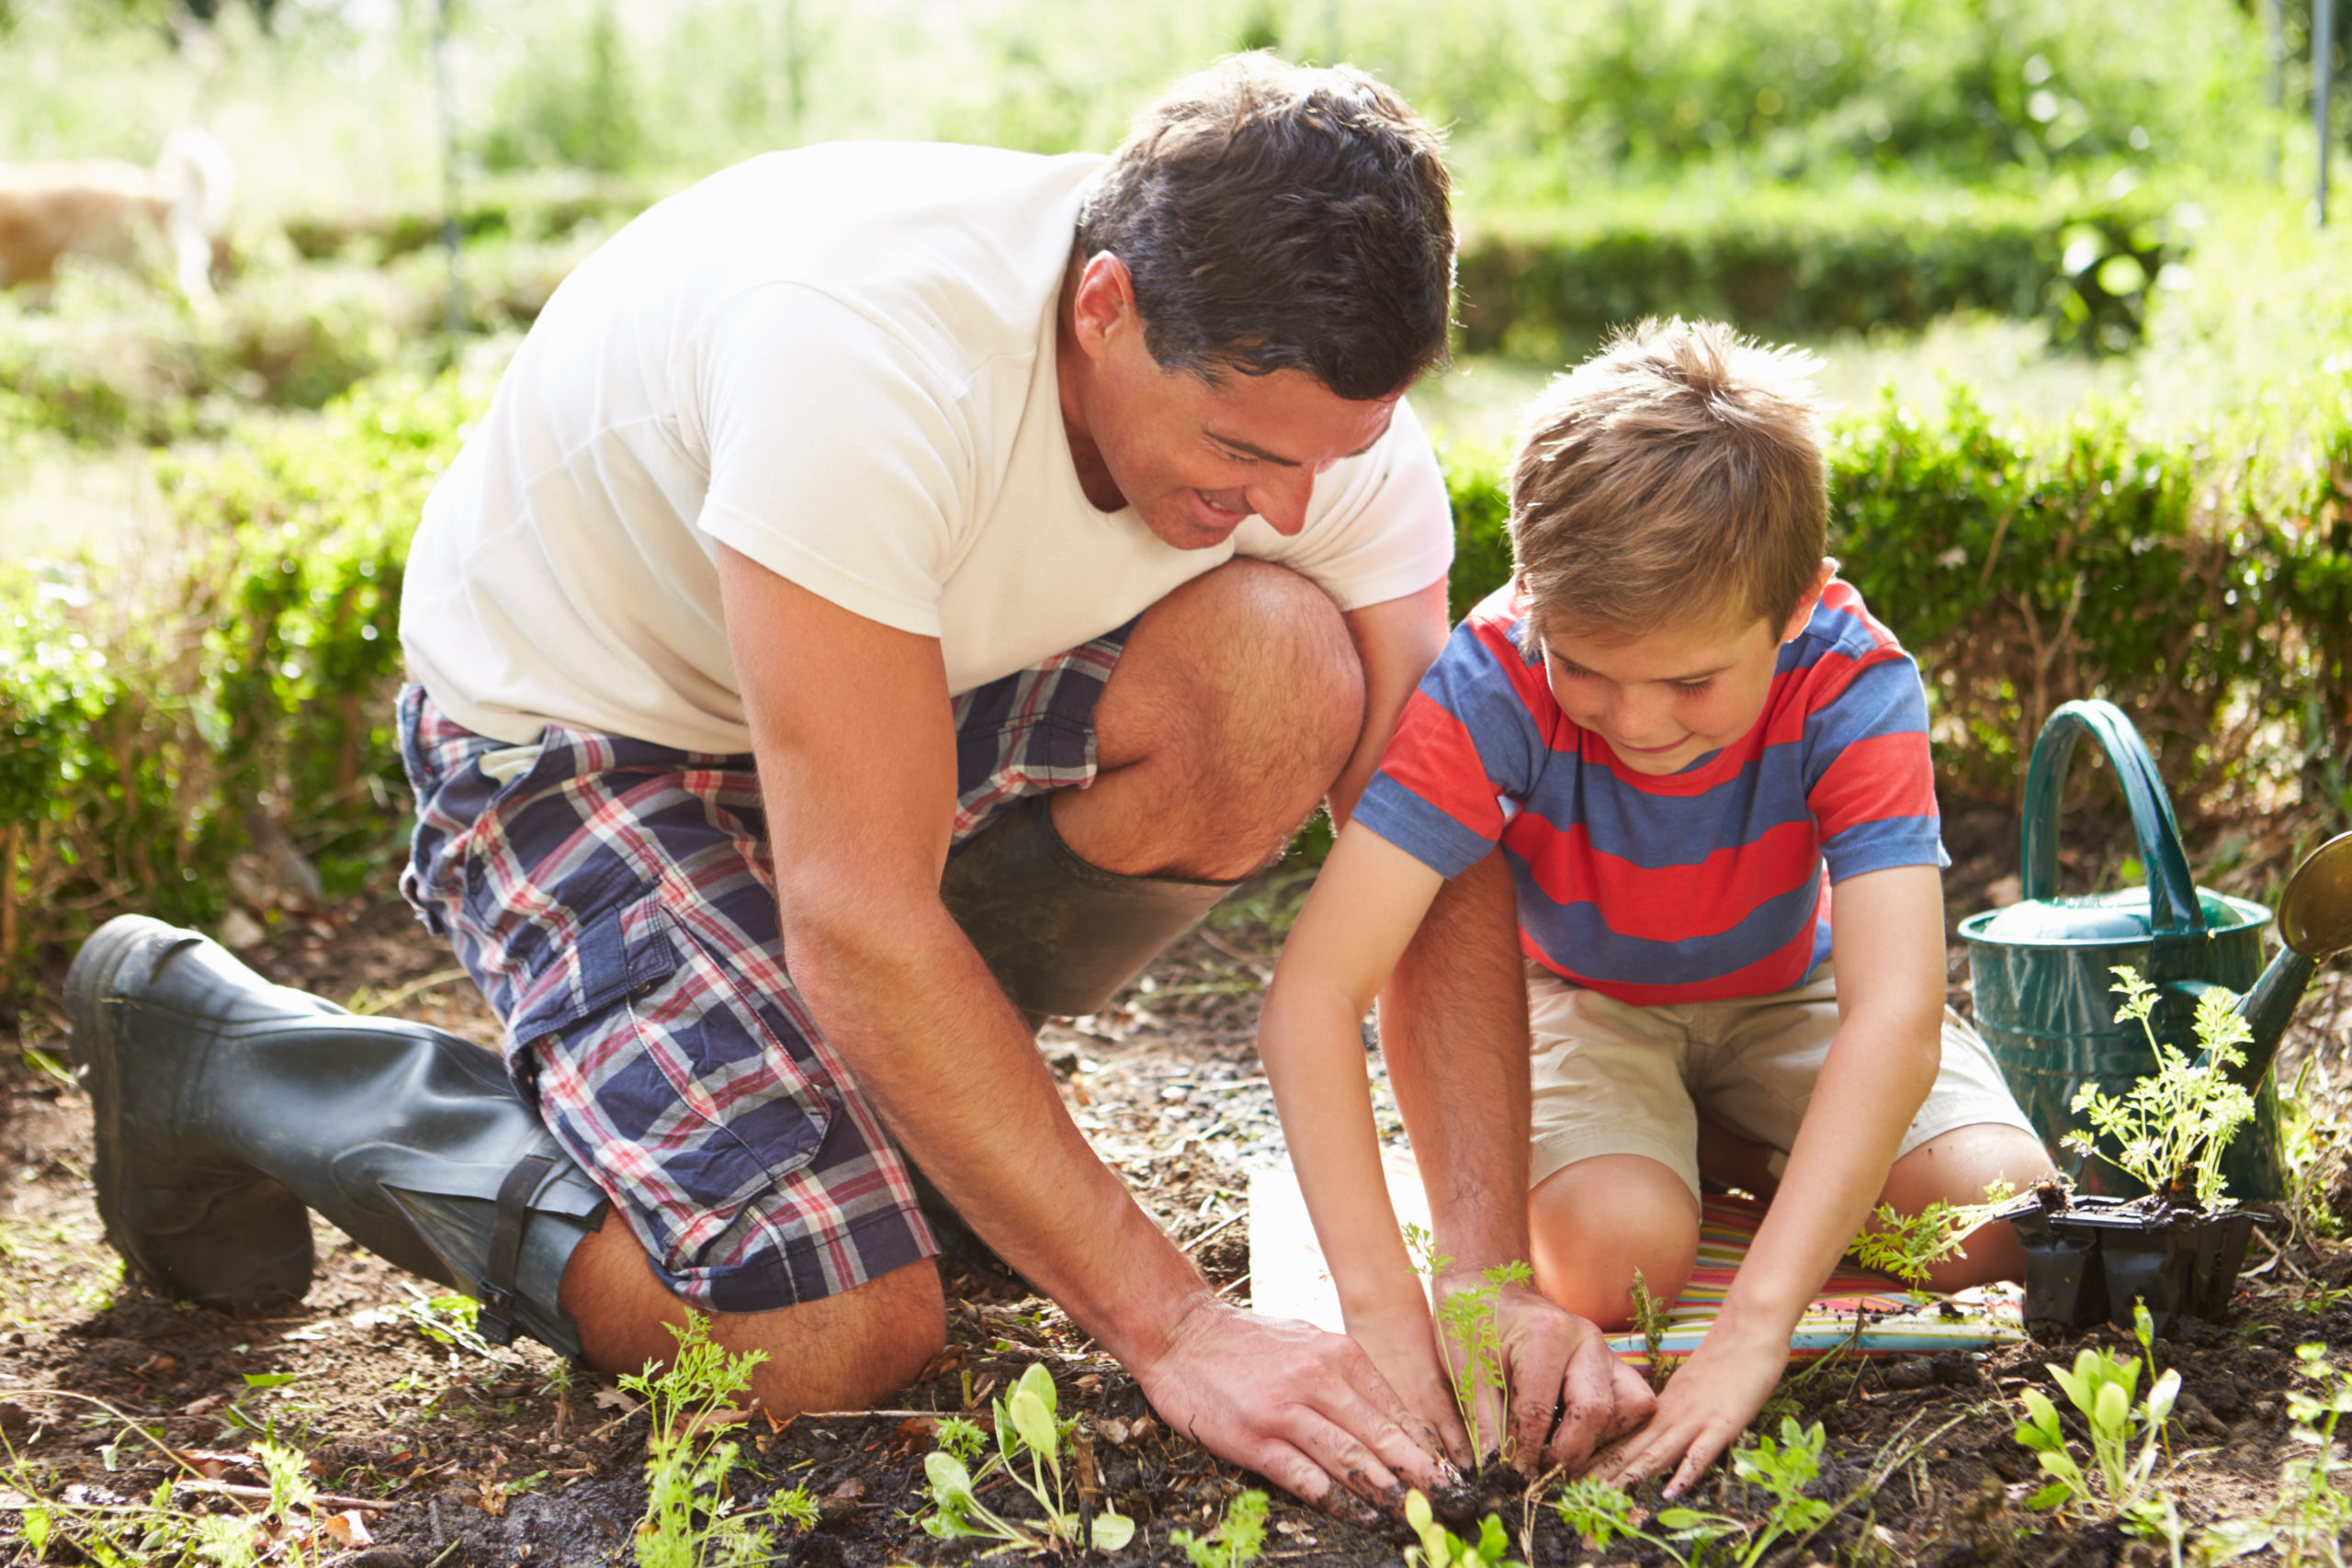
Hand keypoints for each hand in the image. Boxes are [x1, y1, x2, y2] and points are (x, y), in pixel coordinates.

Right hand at [1131, 1293, 1449, 1517]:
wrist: (1180, 1331)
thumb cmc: (1246, 1341)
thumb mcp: (1306, 1341)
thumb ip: (1346, 1376)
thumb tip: (1391, 1419)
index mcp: (1337, 1354)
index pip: (1395, 1409)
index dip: (1426, 1446)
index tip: (1451, 1474)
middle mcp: (1317, 1379)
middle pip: (1381, 1436)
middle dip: (1421, 1475)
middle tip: (1452, 1502)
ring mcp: (1284, 1410)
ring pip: (1349, 1459)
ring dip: (1385, 1493)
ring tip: (1414, 1516)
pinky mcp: (1254, 1438)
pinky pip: (1304, 1476)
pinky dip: (1336, 1500)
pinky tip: (1359, 1515)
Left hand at [1432, 1274, 1655, 1473]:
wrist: (1487, 1285)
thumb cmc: (1471, 1321)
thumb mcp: (1461, 1366)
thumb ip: (1479, 1418)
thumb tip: (1492, 1470)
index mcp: (1546, 1335)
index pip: (1539, 1411)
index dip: (1522, 1453)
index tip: (1507, 1477)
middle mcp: (1587, 1341)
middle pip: (1597, 1413)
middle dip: (1567, 1453)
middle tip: (1536, 1471)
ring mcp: (1606, 1351)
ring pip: (1629, 1410)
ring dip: (1598, 1441)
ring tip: (1557, 1452)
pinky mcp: (1613, 1364)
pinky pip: (1634, 1404)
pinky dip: (1612, 1429)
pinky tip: (1574, 1436)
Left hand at [1592, 1318, 1788, 1495]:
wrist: (1748, 1331)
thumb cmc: (1721, 1362)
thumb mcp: (1685, 1389)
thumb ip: (1667, 1415)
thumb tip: (1646, 1439)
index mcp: (1660, 1408)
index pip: (1621, 1438)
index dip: (1596, 1460)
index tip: (1571, 1478)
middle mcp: (1671, 1414)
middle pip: (1630, 1449)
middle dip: (1603, 1476)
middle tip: (1575, 1496)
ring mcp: (1696, 1419)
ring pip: (1656, 1452)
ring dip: (1630, 1477)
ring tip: (1605, 1498)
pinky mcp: (1723, 1423)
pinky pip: (1701, 1452)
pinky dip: (1685, 1473)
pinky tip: (1670, 1493)